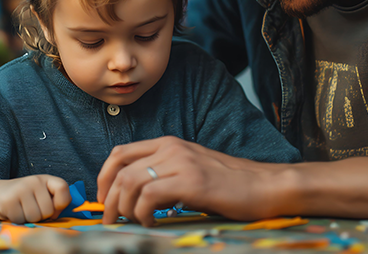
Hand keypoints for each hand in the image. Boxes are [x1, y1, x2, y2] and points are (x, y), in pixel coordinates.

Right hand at [0, 175, 71, 222]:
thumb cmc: (26, 196)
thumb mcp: (42, 193)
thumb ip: (55, 200)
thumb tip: (56, 214)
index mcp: (46, 179)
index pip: (63, 188)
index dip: (61, 203)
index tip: (54, 207)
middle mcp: (34, 181)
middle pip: (48, 210)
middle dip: (42, 215)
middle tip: (33, 209)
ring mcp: (21, 190)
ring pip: (35, 217)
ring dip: (29, 219)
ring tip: (23, 210)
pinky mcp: (9, 201)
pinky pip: (21, 220)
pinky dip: (18, 220)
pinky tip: (14, 211)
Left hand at [97, 136, 294, 225]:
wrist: (264, 186)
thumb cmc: (229, 184)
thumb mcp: (190, 170)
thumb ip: (164, 174)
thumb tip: (132, 195)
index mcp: (169, 143)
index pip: (120, 153)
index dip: (104, 178)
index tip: (105, 201)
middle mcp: (172, 148)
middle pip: (120, 169)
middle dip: (110, 199)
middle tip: (112, 221)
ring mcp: (182, 163)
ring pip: (130, 182)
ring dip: (124, 209)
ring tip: (134, 223)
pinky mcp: (191, 182)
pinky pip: (149, 197)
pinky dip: (143, 214)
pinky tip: (153, 223)